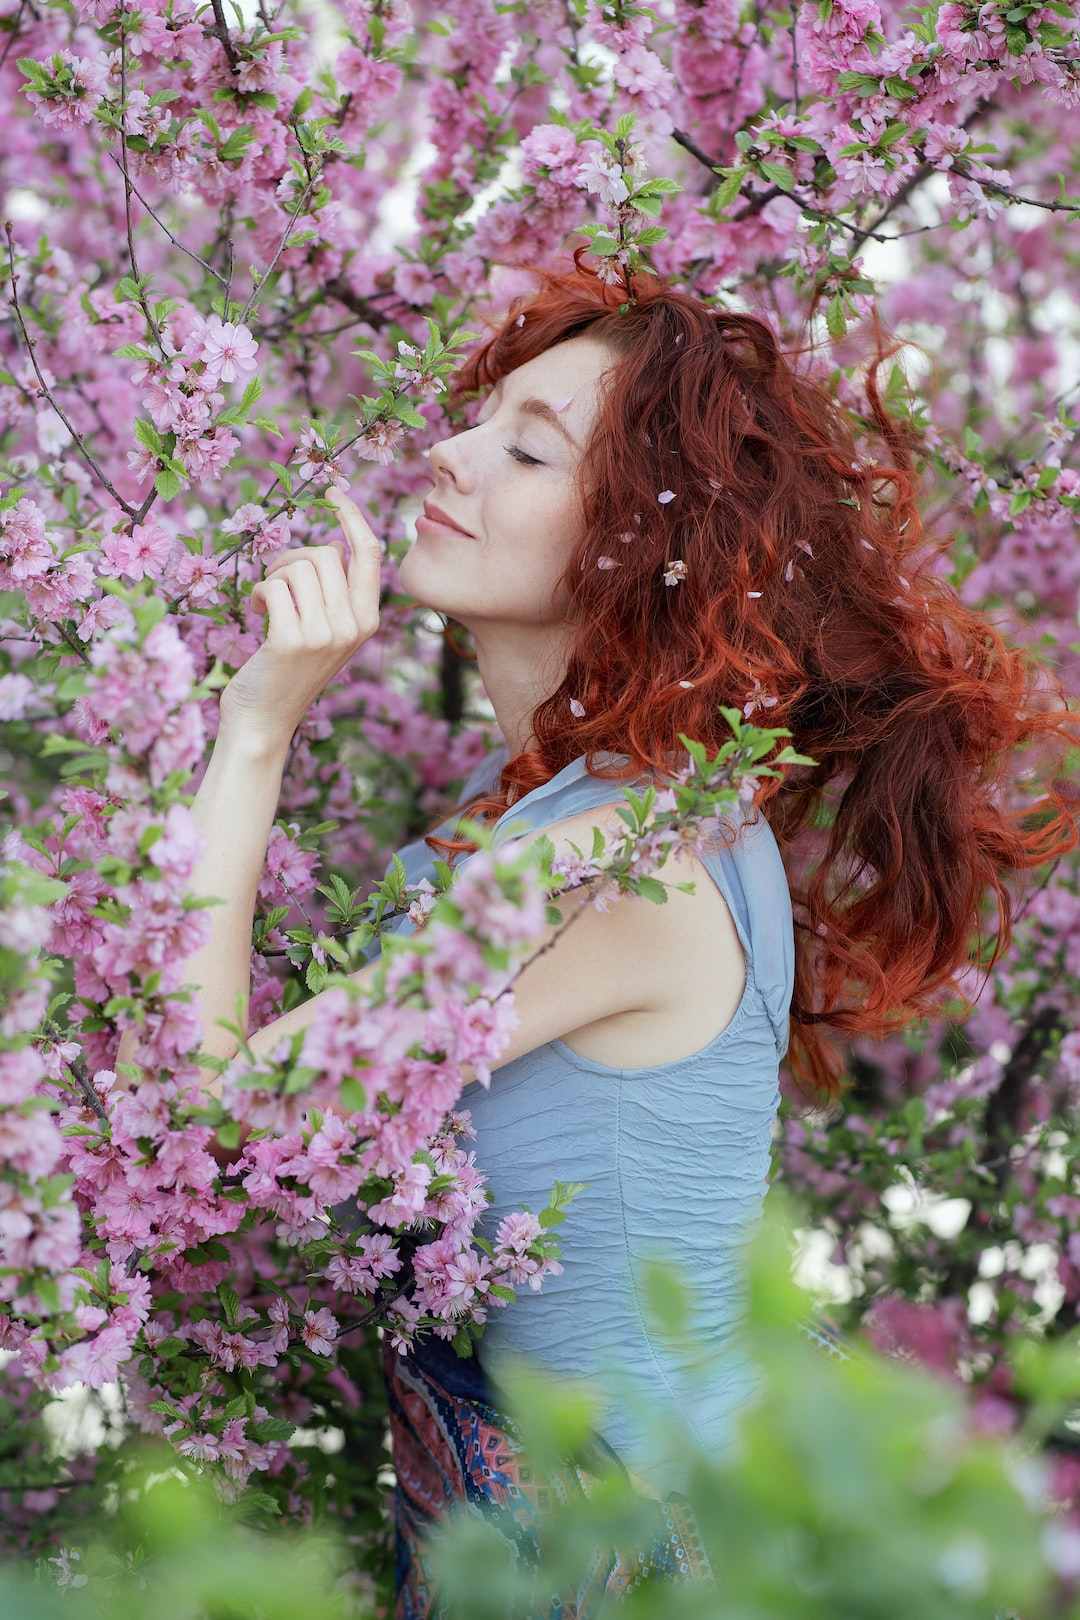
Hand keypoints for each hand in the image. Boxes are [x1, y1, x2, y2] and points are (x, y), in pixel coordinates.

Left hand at [219, 487, 381, 752]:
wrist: (263, 721)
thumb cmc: (287, 671)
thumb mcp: (325, 631)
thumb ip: (336, 594)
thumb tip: (334, 546)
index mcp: (367, 621)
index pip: (369, 555)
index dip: (353, 517)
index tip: (333, 492)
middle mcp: (353, 627)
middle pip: (326, 554)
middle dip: (294, 557)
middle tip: (276, 582)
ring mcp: (324, 635)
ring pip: (299, 567)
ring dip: (274, 576)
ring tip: (267, 602)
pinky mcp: (291, 640)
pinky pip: (274, 585)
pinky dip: (259, 592)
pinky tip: (257, 612)